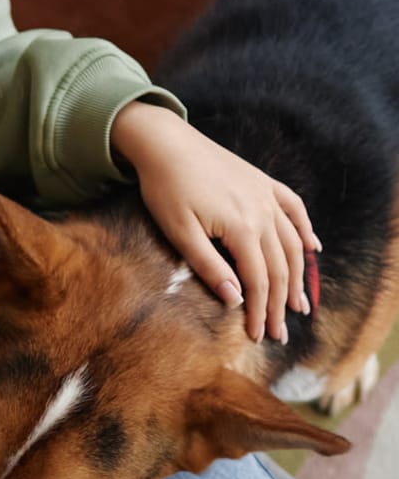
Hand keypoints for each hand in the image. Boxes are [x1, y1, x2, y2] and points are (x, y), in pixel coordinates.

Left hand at [111, 102, 320, 342]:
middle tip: (281, 334)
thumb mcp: (180, 233)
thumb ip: (210, 267)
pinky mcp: (263, 182)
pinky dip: (306, 230)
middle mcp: (263, 211)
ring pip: (292, 243)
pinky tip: (313, 248)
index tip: (258, 337)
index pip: (258, 280)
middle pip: (280, 267)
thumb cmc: (165, 189)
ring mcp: (266, 195)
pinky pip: (295, 208)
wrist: (165, 142)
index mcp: (242, 228)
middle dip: (280, 304)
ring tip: (300, 304)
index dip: (260, 312)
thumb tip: (236, 300)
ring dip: (299, 276)